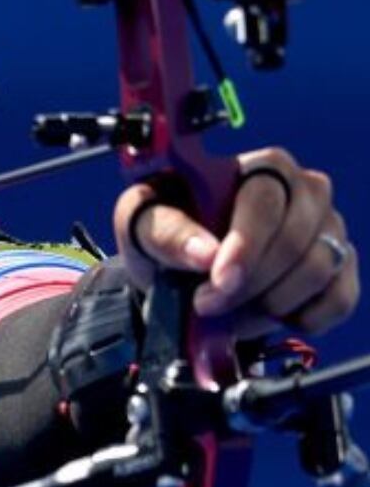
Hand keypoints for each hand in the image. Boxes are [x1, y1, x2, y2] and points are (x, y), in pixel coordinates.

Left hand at [114, 145, 357, 335]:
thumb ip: (166, 231)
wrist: (179, 272)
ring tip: (228, 313)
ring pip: (319, 271)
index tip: (219, 279)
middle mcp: (305, 192)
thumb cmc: (164, 234)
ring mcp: (329, 229)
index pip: (265, 200)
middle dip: (249, 283)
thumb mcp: (144, 224)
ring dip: (268, 304)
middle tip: (208, 305)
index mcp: (259, 167)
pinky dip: (301, 319)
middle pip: (294, 240)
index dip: (245, 245)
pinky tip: (265, 316)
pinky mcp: (341, 268)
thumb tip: (203, 253)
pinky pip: (339, 299)